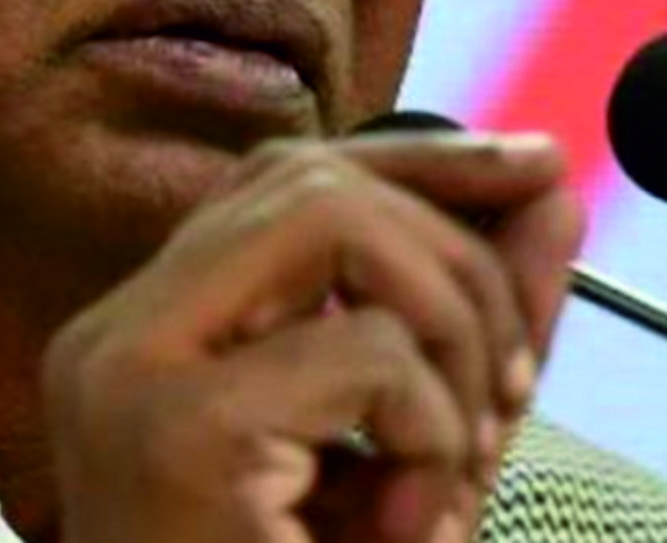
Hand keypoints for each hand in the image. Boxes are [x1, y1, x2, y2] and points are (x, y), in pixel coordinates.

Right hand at [41, 132, 587, 542]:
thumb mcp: (412, 457)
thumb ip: (470, 323)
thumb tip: (554, 188)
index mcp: (144, 341)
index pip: (284, 179)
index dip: (420, 159)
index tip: (533, 169)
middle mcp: (112, 340)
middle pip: (312, 181)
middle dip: (457, 253)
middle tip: (509, 389)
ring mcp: (129, 376)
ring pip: (337, 227)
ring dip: (451, 335)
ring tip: (455, 463)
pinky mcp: (180, 432)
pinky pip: (367, 355)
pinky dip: (433, 432)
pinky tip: (412, 524)